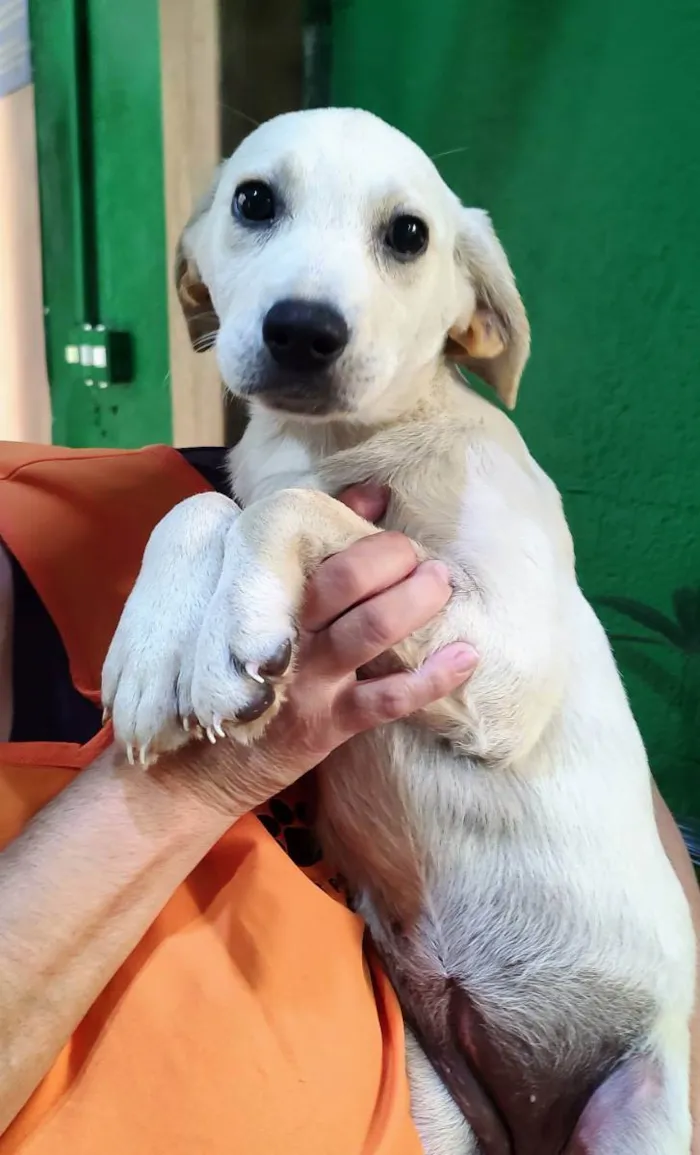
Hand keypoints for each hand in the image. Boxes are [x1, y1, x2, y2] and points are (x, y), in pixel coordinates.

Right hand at [158, 484, 477, 815]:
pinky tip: (466, 656)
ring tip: (441, 584)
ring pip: (369, 629)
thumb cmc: (232, 669)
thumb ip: (307, 547)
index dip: (359, 528)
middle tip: (420, 558)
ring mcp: (306, 678)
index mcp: (262, 594)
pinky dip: (432, 678)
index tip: (387, 529)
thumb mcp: (254, 602)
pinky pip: (387, 699)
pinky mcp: (326, 725)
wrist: (195, 766)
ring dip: (415, 602)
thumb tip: (373, 493)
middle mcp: (283, 631)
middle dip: (393, 558)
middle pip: (345, 578)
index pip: (307, 540)